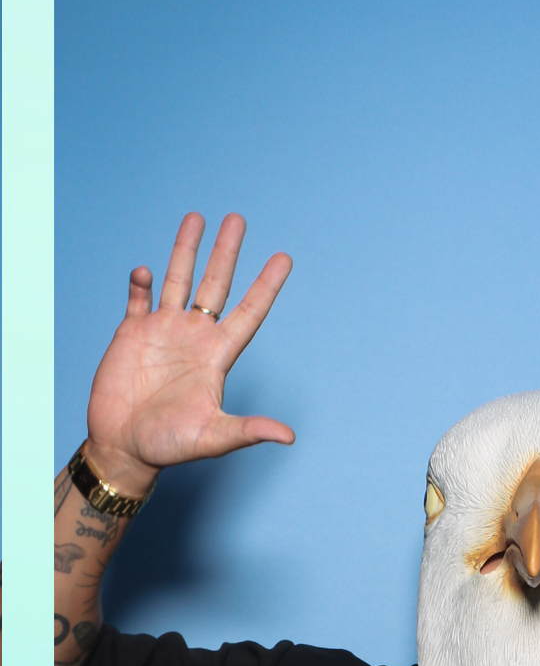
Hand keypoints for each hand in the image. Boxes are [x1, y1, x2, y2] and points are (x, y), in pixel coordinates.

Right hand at [84, 212, 293, 494]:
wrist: (124, 447)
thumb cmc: (169, 446)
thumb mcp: (212, 438)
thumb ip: (247, 431)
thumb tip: (288, 436)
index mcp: (217, 356)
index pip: (248, 312)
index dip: (266, 285)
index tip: (284, 257)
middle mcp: (194, 337)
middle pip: (214, 285)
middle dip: (226, 252)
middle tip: (237, 218)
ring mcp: (162, 332)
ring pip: (178, 280)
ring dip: (186, 250)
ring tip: (196, 218)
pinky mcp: (132, 334)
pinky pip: (139, 299)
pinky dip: (141, 282)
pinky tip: (146, 270)